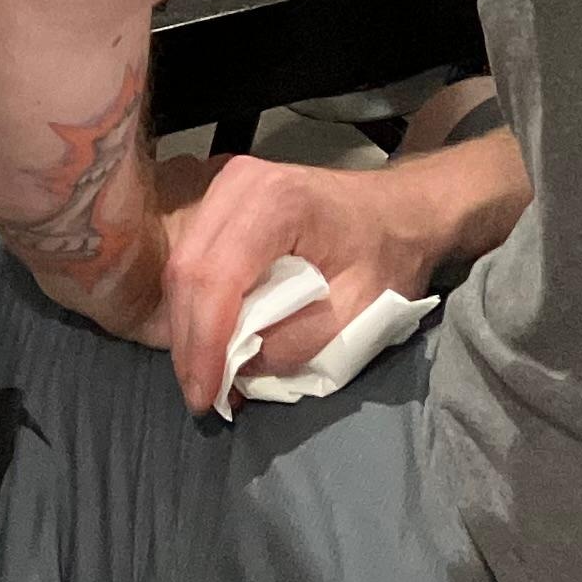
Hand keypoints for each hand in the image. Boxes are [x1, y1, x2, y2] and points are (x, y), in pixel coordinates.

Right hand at [156, 152, 472, 417]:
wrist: (400, 210)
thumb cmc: (387, 255)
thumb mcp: (358, 311)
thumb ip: (297, 343)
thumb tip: (241, 366)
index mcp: (275, 203)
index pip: (217, 278)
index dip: (205, 344)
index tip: (208, 397)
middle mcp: (239, 184)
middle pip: (187, 271)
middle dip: (188, 342)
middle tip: (201, 396)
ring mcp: (225, 186)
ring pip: (181, 265)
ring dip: (186, 326)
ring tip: (204, 376)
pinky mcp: (221, 200)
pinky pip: (192, 257)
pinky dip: (195, 305)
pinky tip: (209, 341)